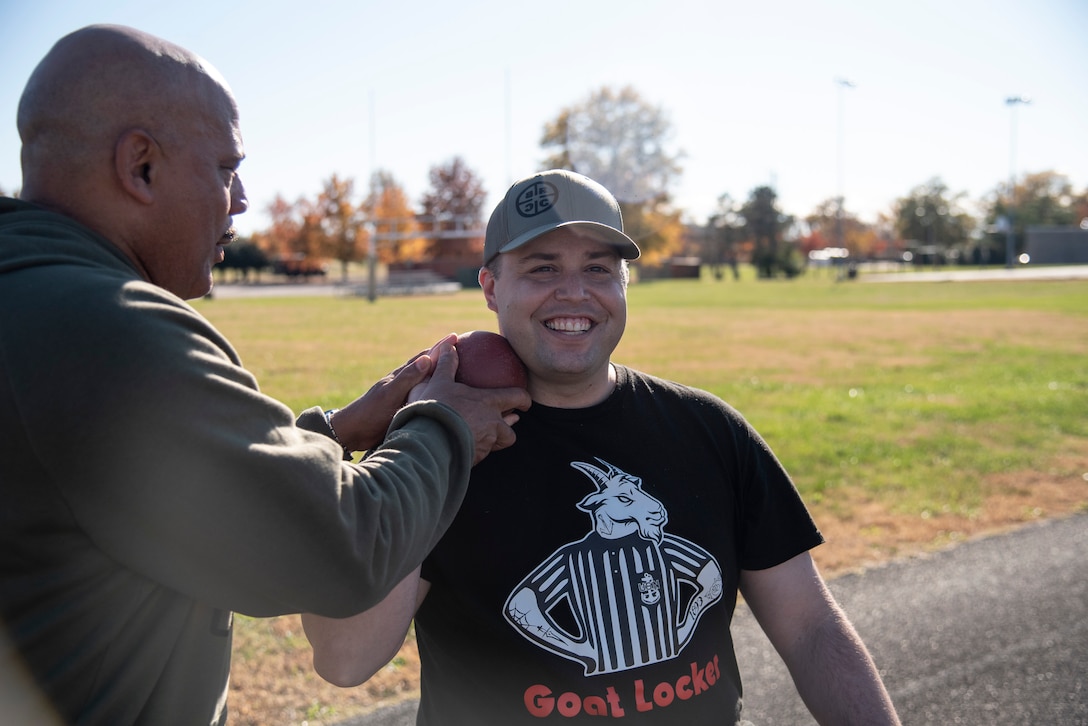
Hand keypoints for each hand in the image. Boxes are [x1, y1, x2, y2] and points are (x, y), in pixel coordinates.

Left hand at [330, 336, 451, 451]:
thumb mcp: (390, 394)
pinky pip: (424, 395)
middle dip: (442, 356)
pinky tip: (439, 394)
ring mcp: (403, 394)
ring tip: (454, 369)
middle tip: (458, 347)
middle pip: (427, 365)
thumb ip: (408, 378)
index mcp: (401, 376)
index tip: (456, 336)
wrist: (352, 432)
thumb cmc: (370, 412)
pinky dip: (434, 390)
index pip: (425, 357)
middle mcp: (404, 383)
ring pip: (426, 380)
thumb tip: (427, 358)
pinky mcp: (403, 408)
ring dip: (439, 373)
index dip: (440, 347)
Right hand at [414, 343, 531, 464]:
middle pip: (511, 428)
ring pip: (498, 444)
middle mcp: (493, 424)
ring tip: (488, 436)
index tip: (525, 401)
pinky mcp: (475, 459)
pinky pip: (480, 454)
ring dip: (495, 439)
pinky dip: (477, 450)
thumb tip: (449, 345)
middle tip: (511, 419)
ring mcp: (485, 443)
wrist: (429, 441)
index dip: (524, 399)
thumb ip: (446, 364)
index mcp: (488, 402)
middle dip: (511, 424)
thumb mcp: (439, 382)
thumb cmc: (436, 408)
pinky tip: (467, 447)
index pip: (517, 397)